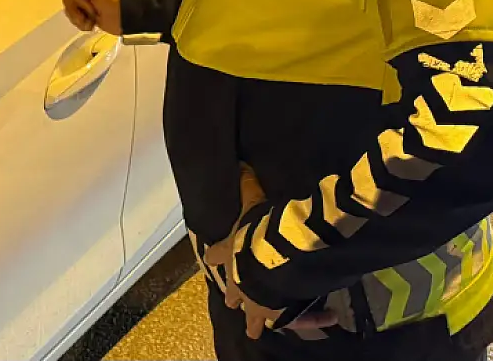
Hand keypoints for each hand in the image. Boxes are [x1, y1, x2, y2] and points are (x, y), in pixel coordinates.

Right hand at [56, 0, 121, 35]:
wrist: (128, 19)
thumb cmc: (115, 2)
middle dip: (79, 9)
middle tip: (94, 11)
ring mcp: (86, 0)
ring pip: (70, 8)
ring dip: (79, 18)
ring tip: (91, 21)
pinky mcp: (87, 12)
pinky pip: (74, 17)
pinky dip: (82, 23)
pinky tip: (90, 25)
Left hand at [202, 164, 337, 338]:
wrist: (277, 257)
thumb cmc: (261, 229)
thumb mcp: (254, 201)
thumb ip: (247, 184)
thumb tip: (239, 162)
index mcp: (229, 252)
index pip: (216, 253)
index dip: (216, 255)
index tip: (212, 257)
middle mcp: (238, 279)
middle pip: (232, 292)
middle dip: (233, 296)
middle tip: (231, 301)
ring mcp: (255, 297)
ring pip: (251, 313)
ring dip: (252, 319)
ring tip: (253, 329)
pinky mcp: (274, 309)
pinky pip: (275, 318)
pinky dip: (277, 320)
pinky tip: (279, 326)